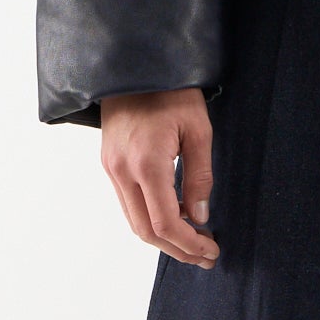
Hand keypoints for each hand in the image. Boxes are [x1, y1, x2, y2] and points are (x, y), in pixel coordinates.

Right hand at [100, 89, 218, 265]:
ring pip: (133, 220)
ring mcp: (110, 168)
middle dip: (177, 249)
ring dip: (162, 237)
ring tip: (193, 242)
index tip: (211, 251)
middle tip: (205, 256)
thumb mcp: (198, 131)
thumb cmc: (172, 91)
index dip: (189, 244)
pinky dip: (149, 218)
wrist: (136, 63)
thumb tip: (200, 217)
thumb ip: (200, 177)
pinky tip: (174, 217)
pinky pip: (127, 203)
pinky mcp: (108, 162)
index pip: (165, 223)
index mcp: (146, 163)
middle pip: (145, 231)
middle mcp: (122, 170)